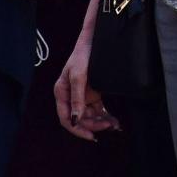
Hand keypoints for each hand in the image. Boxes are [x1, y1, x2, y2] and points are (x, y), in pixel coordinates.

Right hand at [54, 27, 119, 141]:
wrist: (95, 39)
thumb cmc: (83, 54)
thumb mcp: (79, 76)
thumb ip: (77, 98)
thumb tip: (75, 119)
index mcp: (61, 93)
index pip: (66, 118)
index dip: (78, 129)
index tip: (91, 136)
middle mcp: (71, 96)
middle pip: (80, 119)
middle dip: (93, 125)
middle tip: (109, 126)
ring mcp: (82, 95)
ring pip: (90, 116)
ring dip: (101, 122)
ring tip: (115, 125)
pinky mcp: (93, 93)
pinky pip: (98, 109)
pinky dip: (105, 115)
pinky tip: (114, 121)